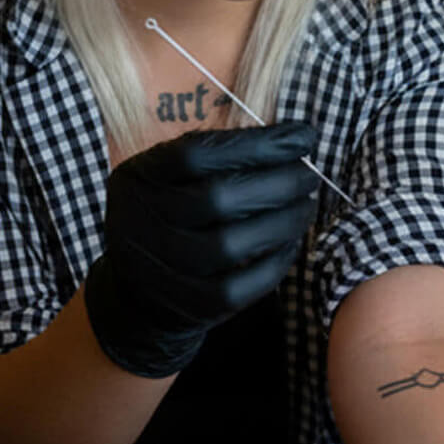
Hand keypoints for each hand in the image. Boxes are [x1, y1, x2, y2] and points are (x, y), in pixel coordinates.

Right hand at [84, 122, 318, 377]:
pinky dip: (274, 264)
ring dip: (282, 222)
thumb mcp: (167, 176)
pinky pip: (239, 287)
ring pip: (230, 245)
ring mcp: (161, 268)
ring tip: (306, 206)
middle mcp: (141, 221)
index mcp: (140, 178)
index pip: (196, 153)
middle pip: (217, 198)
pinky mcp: (187, 307)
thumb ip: (212, 156)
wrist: (133, 294)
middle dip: (278, 183)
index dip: (256, 144)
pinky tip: (291, 243)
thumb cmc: (168, 215)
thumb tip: (289, 140)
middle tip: (310, 176)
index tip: (301, 137)